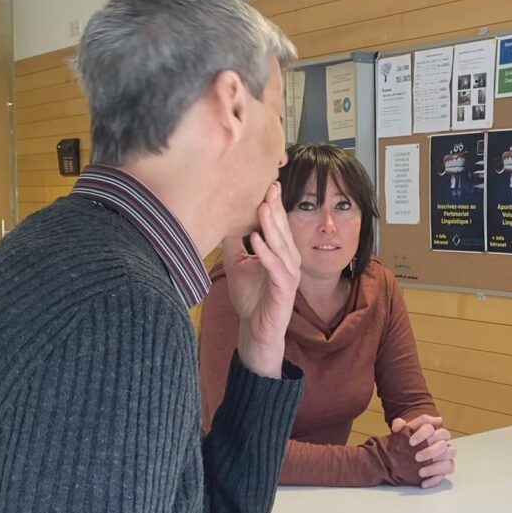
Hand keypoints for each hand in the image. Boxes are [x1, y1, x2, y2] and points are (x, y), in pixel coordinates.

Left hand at [221, 182, 300, 377]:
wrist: (255, 328)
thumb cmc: (250, 297)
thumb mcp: (237, 263)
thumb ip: (234, 242)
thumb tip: (222, 217)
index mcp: (280, 253)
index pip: (278, 225)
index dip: (274, 205)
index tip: (268, 184)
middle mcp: (289, 261)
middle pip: (283, 230)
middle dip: (276, 208)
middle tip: (269, 186)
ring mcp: (289, 275)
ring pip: (282, 246)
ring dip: (272, 227)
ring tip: (262, 207)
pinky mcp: (284, 290)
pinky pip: (276, 268)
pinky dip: (266, 253)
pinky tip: (256, 240)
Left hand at [391, 415, 455, 487]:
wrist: (404, 454)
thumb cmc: (406, 441)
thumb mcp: (400, 432)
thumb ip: (399, 426)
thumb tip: (400, 426)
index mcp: (432, 431)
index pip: (432, 428)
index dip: (422, 434)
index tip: (411, 442)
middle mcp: (441, 442)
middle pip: (443, 444)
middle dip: (431, 451)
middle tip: (416, 458)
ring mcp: (444, 457)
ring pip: (449, 459)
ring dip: (435, 466)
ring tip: (420, 472)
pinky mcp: (443, 470)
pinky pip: (444, 475)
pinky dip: (434, 480)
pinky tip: (423, 483)